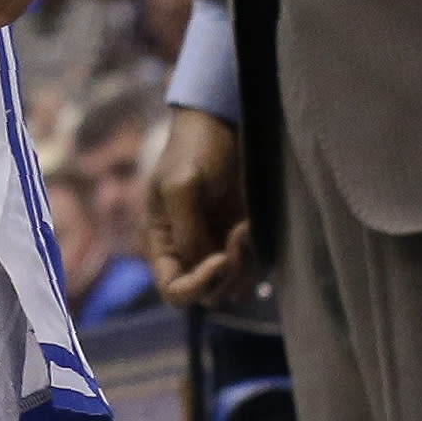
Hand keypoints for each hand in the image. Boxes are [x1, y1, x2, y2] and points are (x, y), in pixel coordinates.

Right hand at [145, 108, 256, 306]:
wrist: (222, 125)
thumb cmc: (193, 150)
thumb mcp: (181, 186)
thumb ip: (187, 231)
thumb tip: (204, 263)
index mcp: (163, 242)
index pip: (173, 290)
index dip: (195, 286)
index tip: (219, 259)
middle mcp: (188, 250)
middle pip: (207, 295)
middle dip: (227, 274)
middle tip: (238, 237)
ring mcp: (217, 246)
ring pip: (235, 285)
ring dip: (246, 264)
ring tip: (247, 226)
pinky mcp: (241, 238)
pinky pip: (254, 266)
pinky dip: (258, 253)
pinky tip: (252, 222)